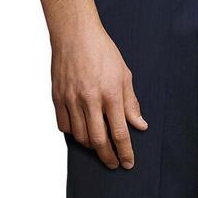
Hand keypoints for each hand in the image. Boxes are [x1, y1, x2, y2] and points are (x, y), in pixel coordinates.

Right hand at [51, 20, 147, 168]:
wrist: (75, 34)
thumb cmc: (102, 51)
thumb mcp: (123, 74)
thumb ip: (131, 102)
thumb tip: (140, 125)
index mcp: (110, 92)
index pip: (119, 132)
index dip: (125, 152)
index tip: (128, 163)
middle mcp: (90, 99)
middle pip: (98, 140)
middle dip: (108, 157)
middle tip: (114, 163)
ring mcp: (71, 99)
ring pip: (80, 137)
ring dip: (91, 147)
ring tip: (99, 146)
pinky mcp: (57, 97)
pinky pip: (64, 126)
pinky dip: (73, 133)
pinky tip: (81, 131)